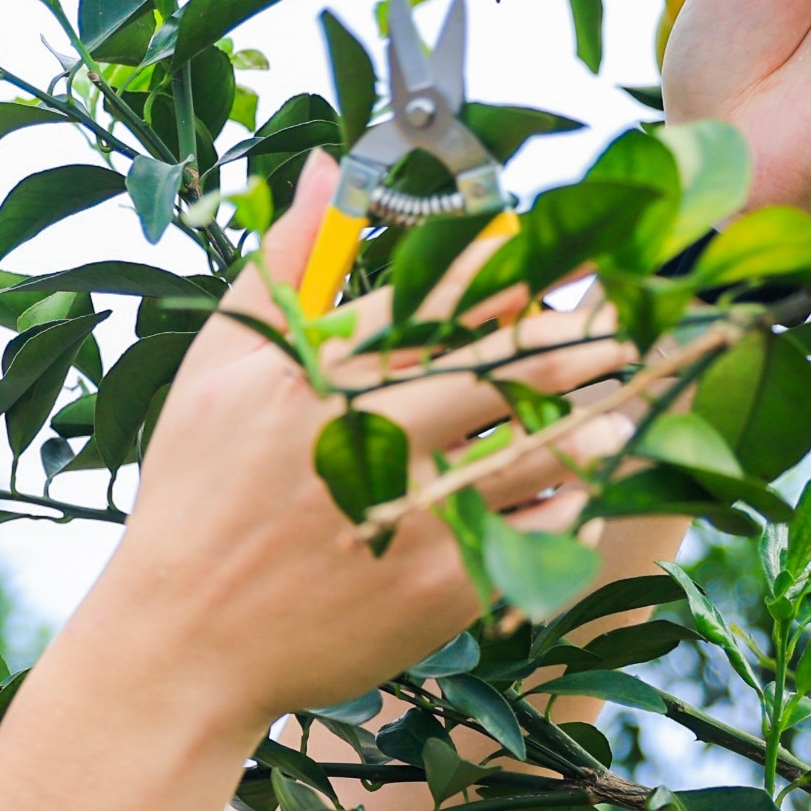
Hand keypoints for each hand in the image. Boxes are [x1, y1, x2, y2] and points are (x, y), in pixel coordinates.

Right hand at [82, 156, 634, 731]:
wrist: (185, 644)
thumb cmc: (196, 497)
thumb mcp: (220, 367)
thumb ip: (286, 265)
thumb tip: (324, 165)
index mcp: (320, 374)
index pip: (436, 296)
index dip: (508, 267)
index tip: (558, 249)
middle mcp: (371, 435)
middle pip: (499, 365)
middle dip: (572, 339)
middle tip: (625, 321)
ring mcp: (411, 511)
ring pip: (532, 449)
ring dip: (589, 421)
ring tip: (626, 402)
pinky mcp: (439, 584)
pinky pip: (531, 533)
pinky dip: (569, 507)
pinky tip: (589, 490)